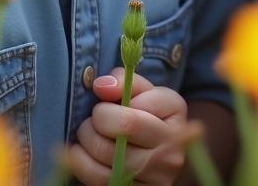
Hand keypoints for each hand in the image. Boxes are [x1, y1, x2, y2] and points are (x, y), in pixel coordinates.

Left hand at [67, 67, 189, 185]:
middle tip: (94, 117)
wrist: (154, 150)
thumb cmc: (144, 112)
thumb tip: (101, 87)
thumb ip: (124, 82)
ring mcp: (158, 177)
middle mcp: (172, 147)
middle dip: (96, 120)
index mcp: (176, 112)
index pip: (136, 106)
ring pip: (108, 157)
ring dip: (87, 141)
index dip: (109, 104)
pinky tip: (81, 152)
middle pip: (123, 129)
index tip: (104, 101)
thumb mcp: (141, 90)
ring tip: (88, 133)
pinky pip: (100, 180)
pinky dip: (82, 163)